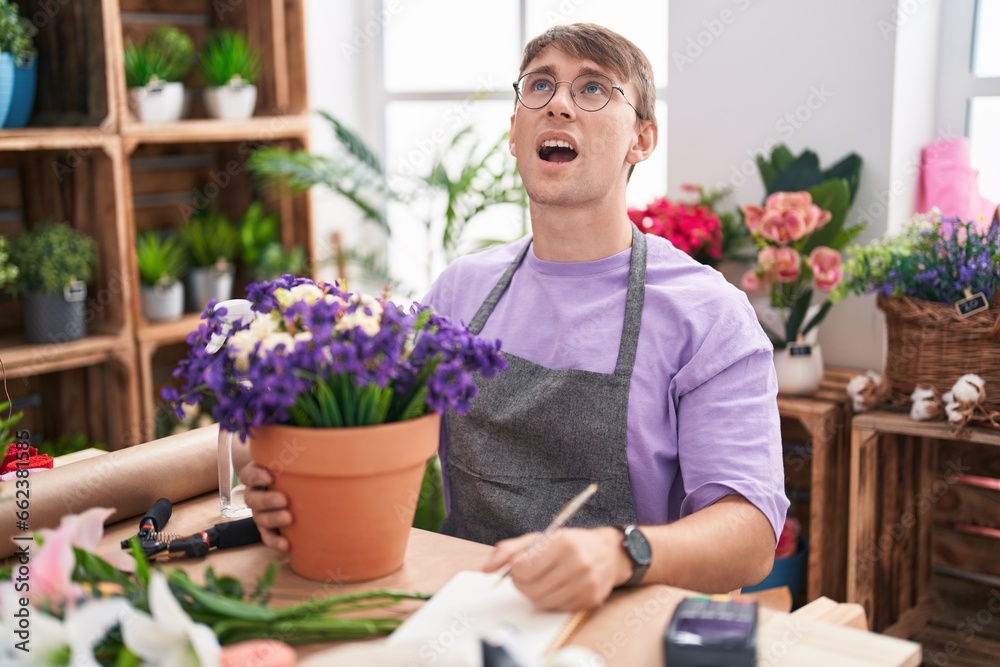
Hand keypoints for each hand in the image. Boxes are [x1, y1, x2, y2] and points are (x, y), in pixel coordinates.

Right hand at [241, 462, 291, 551]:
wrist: (299, 490)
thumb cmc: (296, 470)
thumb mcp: (294, 460)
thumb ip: (300, 453)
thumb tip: (322, 442)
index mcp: (258, 476)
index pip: (248, 474)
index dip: (256, 476)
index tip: (271, 476)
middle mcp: (255, 494)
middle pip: (252, 498)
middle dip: (267, 499)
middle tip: (284, 499)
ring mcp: (259, 512)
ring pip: (259, 517)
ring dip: (273, 518)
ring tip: (289, 518)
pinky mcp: (267, 529)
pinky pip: (266, 537)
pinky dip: (275, 541)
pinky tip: (287, 545)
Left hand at [481, 527, 631, 610]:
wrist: (608, 553)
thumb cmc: (569, 543)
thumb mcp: (539, 538)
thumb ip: (509, 550)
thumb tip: (486, 569)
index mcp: (563, 543)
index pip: (523, 568)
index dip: (515, 570)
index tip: (519, 566)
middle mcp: (577, 564)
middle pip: (530, 589)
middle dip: (521, 584)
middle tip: (527, 576)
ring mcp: (585, 584)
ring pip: (541, 602)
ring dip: (534, 594)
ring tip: (541, 581)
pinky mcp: (589, 601)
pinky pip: (555, 609)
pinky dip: (549, 601)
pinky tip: (556, 588)